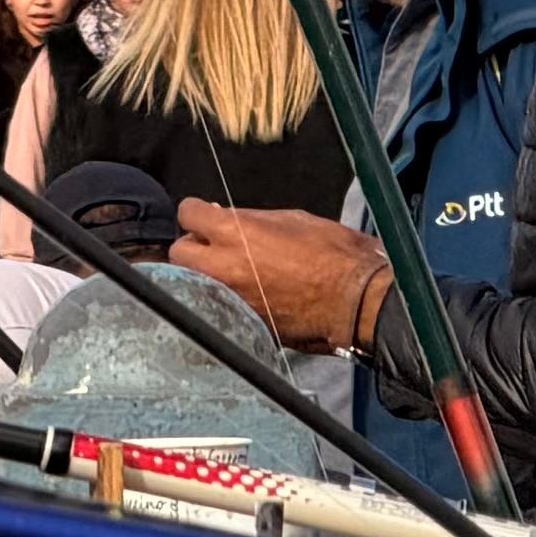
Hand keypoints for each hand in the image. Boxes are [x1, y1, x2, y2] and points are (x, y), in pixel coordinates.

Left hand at [172, 202, 388, 347]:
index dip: (196, 212)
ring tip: (228, 272)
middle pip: (178, 252)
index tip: (205, 215)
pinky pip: (218, 308)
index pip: (188, 213)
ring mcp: (231, 300)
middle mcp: (224, 267)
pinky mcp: (243, 324)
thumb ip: (250, 219)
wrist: (356, 301)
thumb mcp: (292, 219)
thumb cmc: (334, 255)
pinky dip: (225, 301)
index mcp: (235, 232)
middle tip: (212, 245)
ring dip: (204, 275)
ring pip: (193, 283)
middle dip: (193, 246)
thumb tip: (226, 217)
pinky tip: (245, 295)